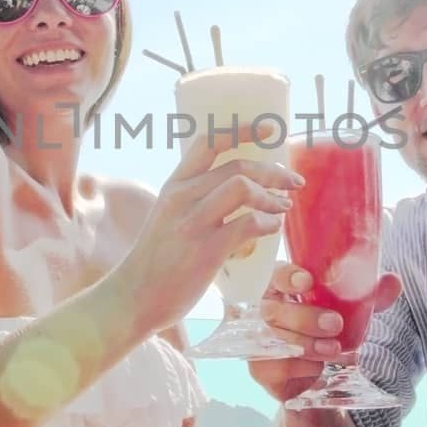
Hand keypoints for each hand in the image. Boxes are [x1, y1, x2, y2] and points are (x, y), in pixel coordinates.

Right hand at [112, 122, 302, 331]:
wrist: (133, 297)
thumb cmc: (156, 261)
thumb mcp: (168, 218)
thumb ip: (195, 202)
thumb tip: (239, 195)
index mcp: (174, 186)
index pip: (208, 142)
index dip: (244, 130)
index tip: (271, 129)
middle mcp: (182, 198)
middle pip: (237, 166)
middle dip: (273, 172)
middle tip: (292, 182)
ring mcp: (193, 223)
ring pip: (243, 188)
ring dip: (272, 196)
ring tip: (283, 207)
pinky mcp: (206, 250)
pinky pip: (247, 224)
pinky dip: (267, 223)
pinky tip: (272, 228)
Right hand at [249, 262, 401, 403]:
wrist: (317, 380)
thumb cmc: (326, 332)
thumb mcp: (350, 313)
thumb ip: (369, 297)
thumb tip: (394, 281)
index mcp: (281, 288)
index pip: (275, 275)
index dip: (287, 276)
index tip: (307, 281)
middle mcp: (264, 311)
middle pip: (273, 309)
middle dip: (305, 317)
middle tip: (336, 323)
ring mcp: (257, 340)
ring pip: (275, 338)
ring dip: (307, 344)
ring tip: (334, 349)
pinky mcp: (260, 368)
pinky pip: (277, 365)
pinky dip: (301, 366)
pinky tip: (318, 367)